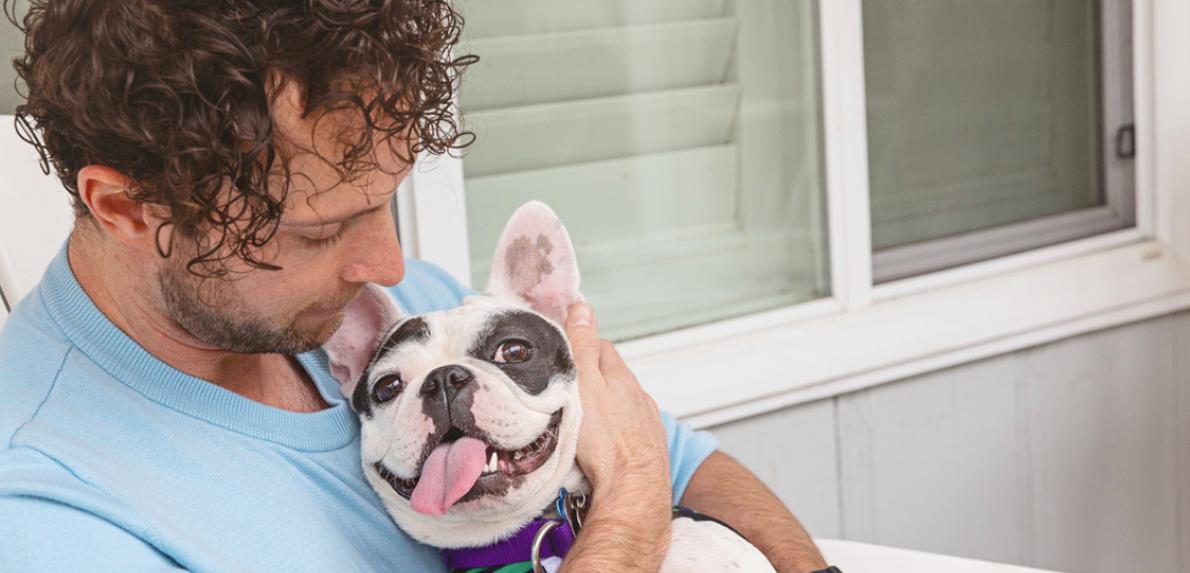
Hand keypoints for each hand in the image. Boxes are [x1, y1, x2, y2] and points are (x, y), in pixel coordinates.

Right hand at [564, 303, 671, 504]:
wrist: (632, 490)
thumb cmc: (606, 441)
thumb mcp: (583, 384)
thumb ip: (582, 347)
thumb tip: (582, 308)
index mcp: (621, 376)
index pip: (600, 346)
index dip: (580, 345)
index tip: (562, 349)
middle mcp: (638, 397)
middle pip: (611, 377)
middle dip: (590, 378)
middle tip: (563, 388)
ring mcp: (645, 423)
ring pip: (619, 406)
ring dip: (601, 408)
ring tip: (578, 419)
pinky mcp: (646, 449)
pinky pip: (624, 432)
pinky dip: (611, 433)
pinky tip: (597, 445)